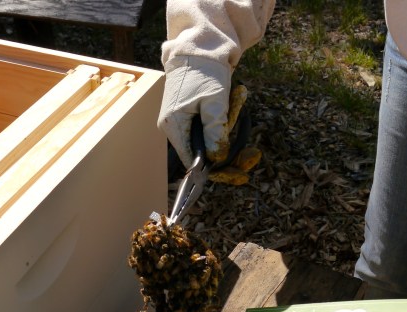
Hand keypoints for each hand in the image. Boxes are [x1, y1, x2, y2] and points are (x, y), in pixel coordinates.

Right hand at [158, 57, 260, 183]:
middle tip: (236, 135)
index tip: (227, 166)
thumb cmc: (205, 72)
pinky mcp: (183, 113)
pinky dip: (215, 122)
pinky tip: (224, 106)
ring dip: (218, 131)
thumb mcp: (214, 102)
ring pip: (201, 139)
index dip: (208, 166)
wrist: (198, 48)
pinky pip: (201, 127)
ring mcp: (176, 119)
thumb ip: (215, 131)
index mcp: (173, 124)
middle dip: (217, 146)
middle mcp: (170, 125)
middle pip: (196, 150)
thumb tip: (216, 156)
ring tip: (230, 109)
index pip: (189, 159)